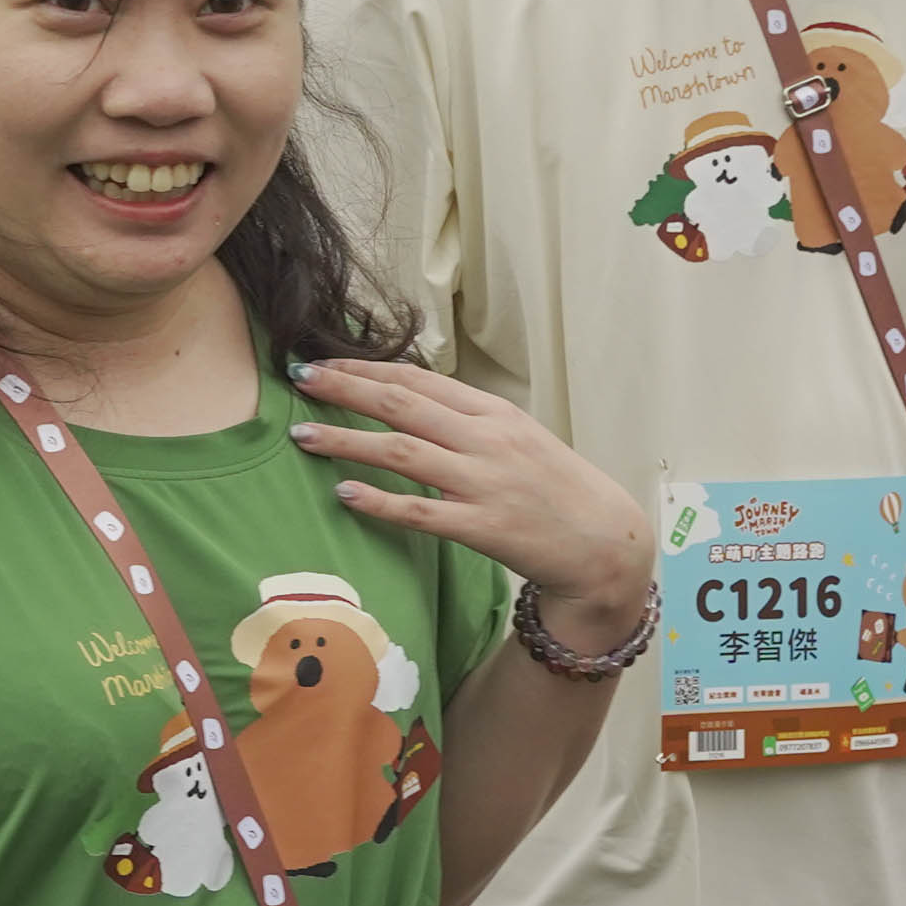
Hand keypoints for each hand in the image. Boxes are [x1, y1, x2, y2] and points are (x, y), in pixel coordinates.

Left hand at [290, 359, 652, 651]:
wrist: (605, 543)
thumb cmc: (557, 490)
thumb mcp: (518, 438)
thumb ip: (468, 421)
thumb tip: (410, 403)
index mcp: (493, 413)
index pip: (418, 380)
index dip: (366, 369)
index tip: (325, 363)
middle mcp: (486, 440)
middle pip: (402, 404)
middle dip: (345, 388)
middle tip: (300, 378)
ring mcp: (484, 483)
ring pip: (402, 452)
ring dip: (346, 441)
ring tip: (302, 436)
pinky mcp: (483, 528)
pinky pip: (420, 511)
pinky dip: (379, 501)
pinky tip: (344, 494)